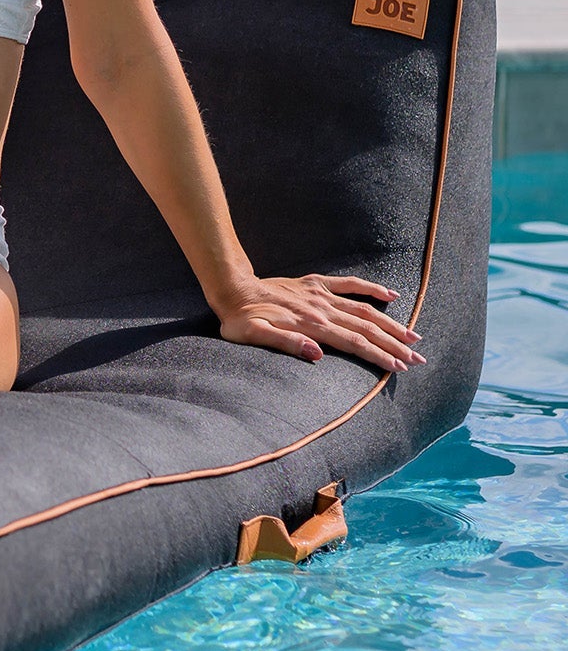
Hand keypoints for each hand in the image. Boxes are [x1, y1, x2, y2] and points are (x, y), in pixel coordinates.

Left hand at [214, 273, 421, 372]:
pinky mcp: (316, 283)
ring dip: (390, 323)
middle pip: (366, 328)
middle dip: (394, 344)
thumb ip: (286, 344)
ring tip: (413, 336)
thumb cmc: (241, 319)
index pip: (353, 343)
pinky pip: (349, 284)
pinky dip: (371, 288)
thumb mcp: (254, 336)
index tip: (399, 367)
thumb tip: (317, 354)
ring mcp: (320, 294)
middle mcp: (321, 309)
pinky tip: (391, 294)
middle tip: (418, 358)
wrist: (232, 288)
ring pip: (364, 309)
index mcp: (310, 325)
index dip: (378, 355)